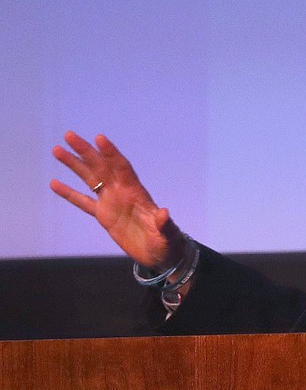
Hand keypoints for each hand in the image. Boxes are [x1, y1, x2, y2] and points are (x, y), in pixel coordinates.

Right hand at [50, 132, 185, 269]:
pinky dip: (69, 193)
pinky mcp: (104, 216)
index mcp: (137, 193)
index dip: (111, 153)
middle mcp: (122, 192)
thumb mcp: (168, 235)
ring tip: (57, 150)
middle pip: (102, 167)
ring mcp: (112, 202)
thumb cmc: (168, 243)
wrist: (160, 255)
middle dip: (86, 151)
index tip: (99, 138)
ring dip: (74, 165)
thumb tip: (164, 213)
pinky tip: (54, 183)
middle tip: (69, 135)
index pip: (122, 168)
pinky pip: (83, 202)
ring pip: (90, 179)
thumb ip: (165, 224)